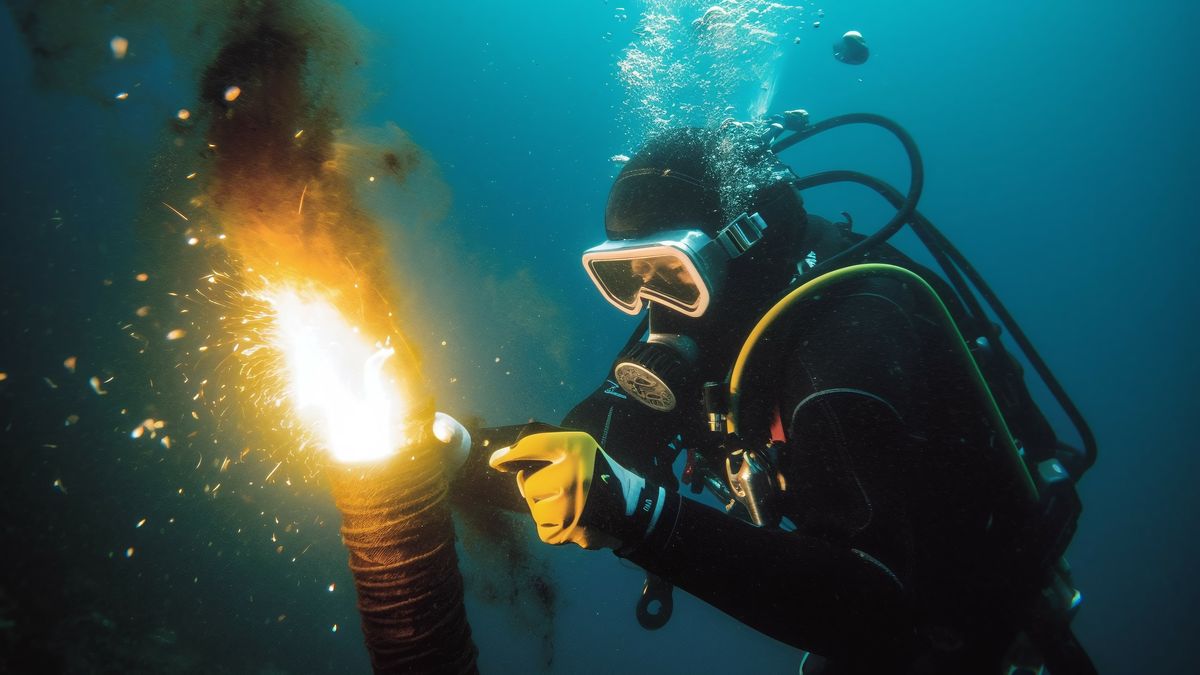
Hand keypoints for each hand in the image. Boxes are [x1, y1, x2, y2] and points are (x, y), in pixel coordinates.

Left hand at [488, 431, 666, 549]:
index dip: (511, 454)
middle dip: (539, 487)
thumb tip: (500, 462)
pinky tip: (573, 520)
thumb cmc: (597, 475)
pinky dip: (553, 526)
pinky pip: (542, 528)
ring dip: (546, 508)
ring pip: (534, 508)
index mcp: (576, 448)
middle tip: (564, 488)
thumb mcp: (579, 449)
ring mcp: (569, 505)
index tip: (497, 462)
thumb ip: (543, 450)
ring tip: (572, 505)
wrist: (631, 509)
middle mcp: (572, 474)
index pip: (532, 445)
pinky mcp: (566, 531)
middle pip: (528, 483)